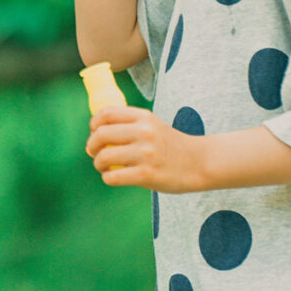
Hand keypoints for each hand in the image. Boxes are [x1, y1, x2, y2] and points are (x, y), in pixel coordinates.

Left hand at [86, 105, 202, 193]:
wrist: (198, 162)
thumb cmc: (171, 145)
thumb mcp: (152, 125)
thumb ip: (130, 124)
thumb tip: (97, 131)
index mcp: (143, 117)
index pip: (107, 113)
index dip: (94, 123)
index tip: (93, 132)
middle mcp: (144, 132)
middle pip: (101, 134)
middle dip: (91, 145)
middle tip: (93, 152)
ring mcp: (145, 154)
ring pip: (104, 156)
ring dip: (98, 163)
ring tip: (103, 167)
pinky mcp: (147, 175)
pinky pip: (114, 177)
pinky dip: (107, 178)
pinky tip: (112, 177)